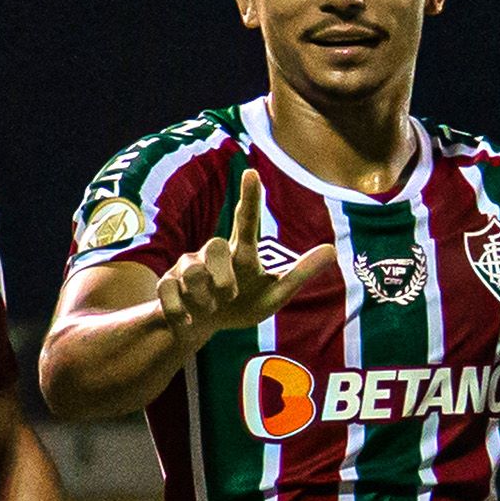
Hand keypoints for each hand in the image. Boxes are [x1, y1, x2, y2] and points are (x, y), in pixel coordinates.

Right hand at [155, 168, 334, 343]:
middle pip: (214, 247)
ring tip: (210, 308)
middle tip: (229, 296)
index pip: (246, 220)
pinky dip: (180, 310)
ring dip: (204, 297)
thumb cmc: (242, 305)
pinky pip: (169, 292)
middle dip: (222, 277)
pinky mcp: (167, 284)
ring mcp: (187, 266)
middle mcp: (212, 252)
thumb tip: (332, 249)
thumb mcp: (275, 295)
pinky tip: (188, 320)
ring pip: (192, 272)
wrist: (201, 327)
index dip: (249, 197)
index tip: (252, 173)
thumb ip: (300, 273)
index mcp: (241, 253)